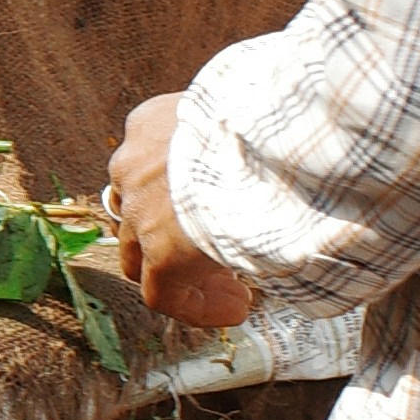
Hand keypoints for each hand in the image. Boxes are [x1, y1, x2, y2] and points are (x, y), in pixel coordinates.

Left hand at [104, 92, 266, 331]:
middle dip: (171, 231)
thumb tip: (284, 140)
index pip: (149, 159)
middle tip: (218, 247)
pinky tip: (236, 310)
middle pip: (139, 208)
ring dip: (182, 272)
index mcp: (152, 124)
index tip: (218, 201)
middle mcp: (134, 166)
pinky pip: (162, 294)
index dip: (176, 188)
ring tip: (233, 286)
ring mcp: (141, 213)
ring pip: (143, 253)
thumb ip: (246, 128)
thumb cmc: (269, 119)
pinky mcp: (160, 254)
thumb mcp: (249, 109)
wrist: (263, 143)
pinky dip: (195, 306)